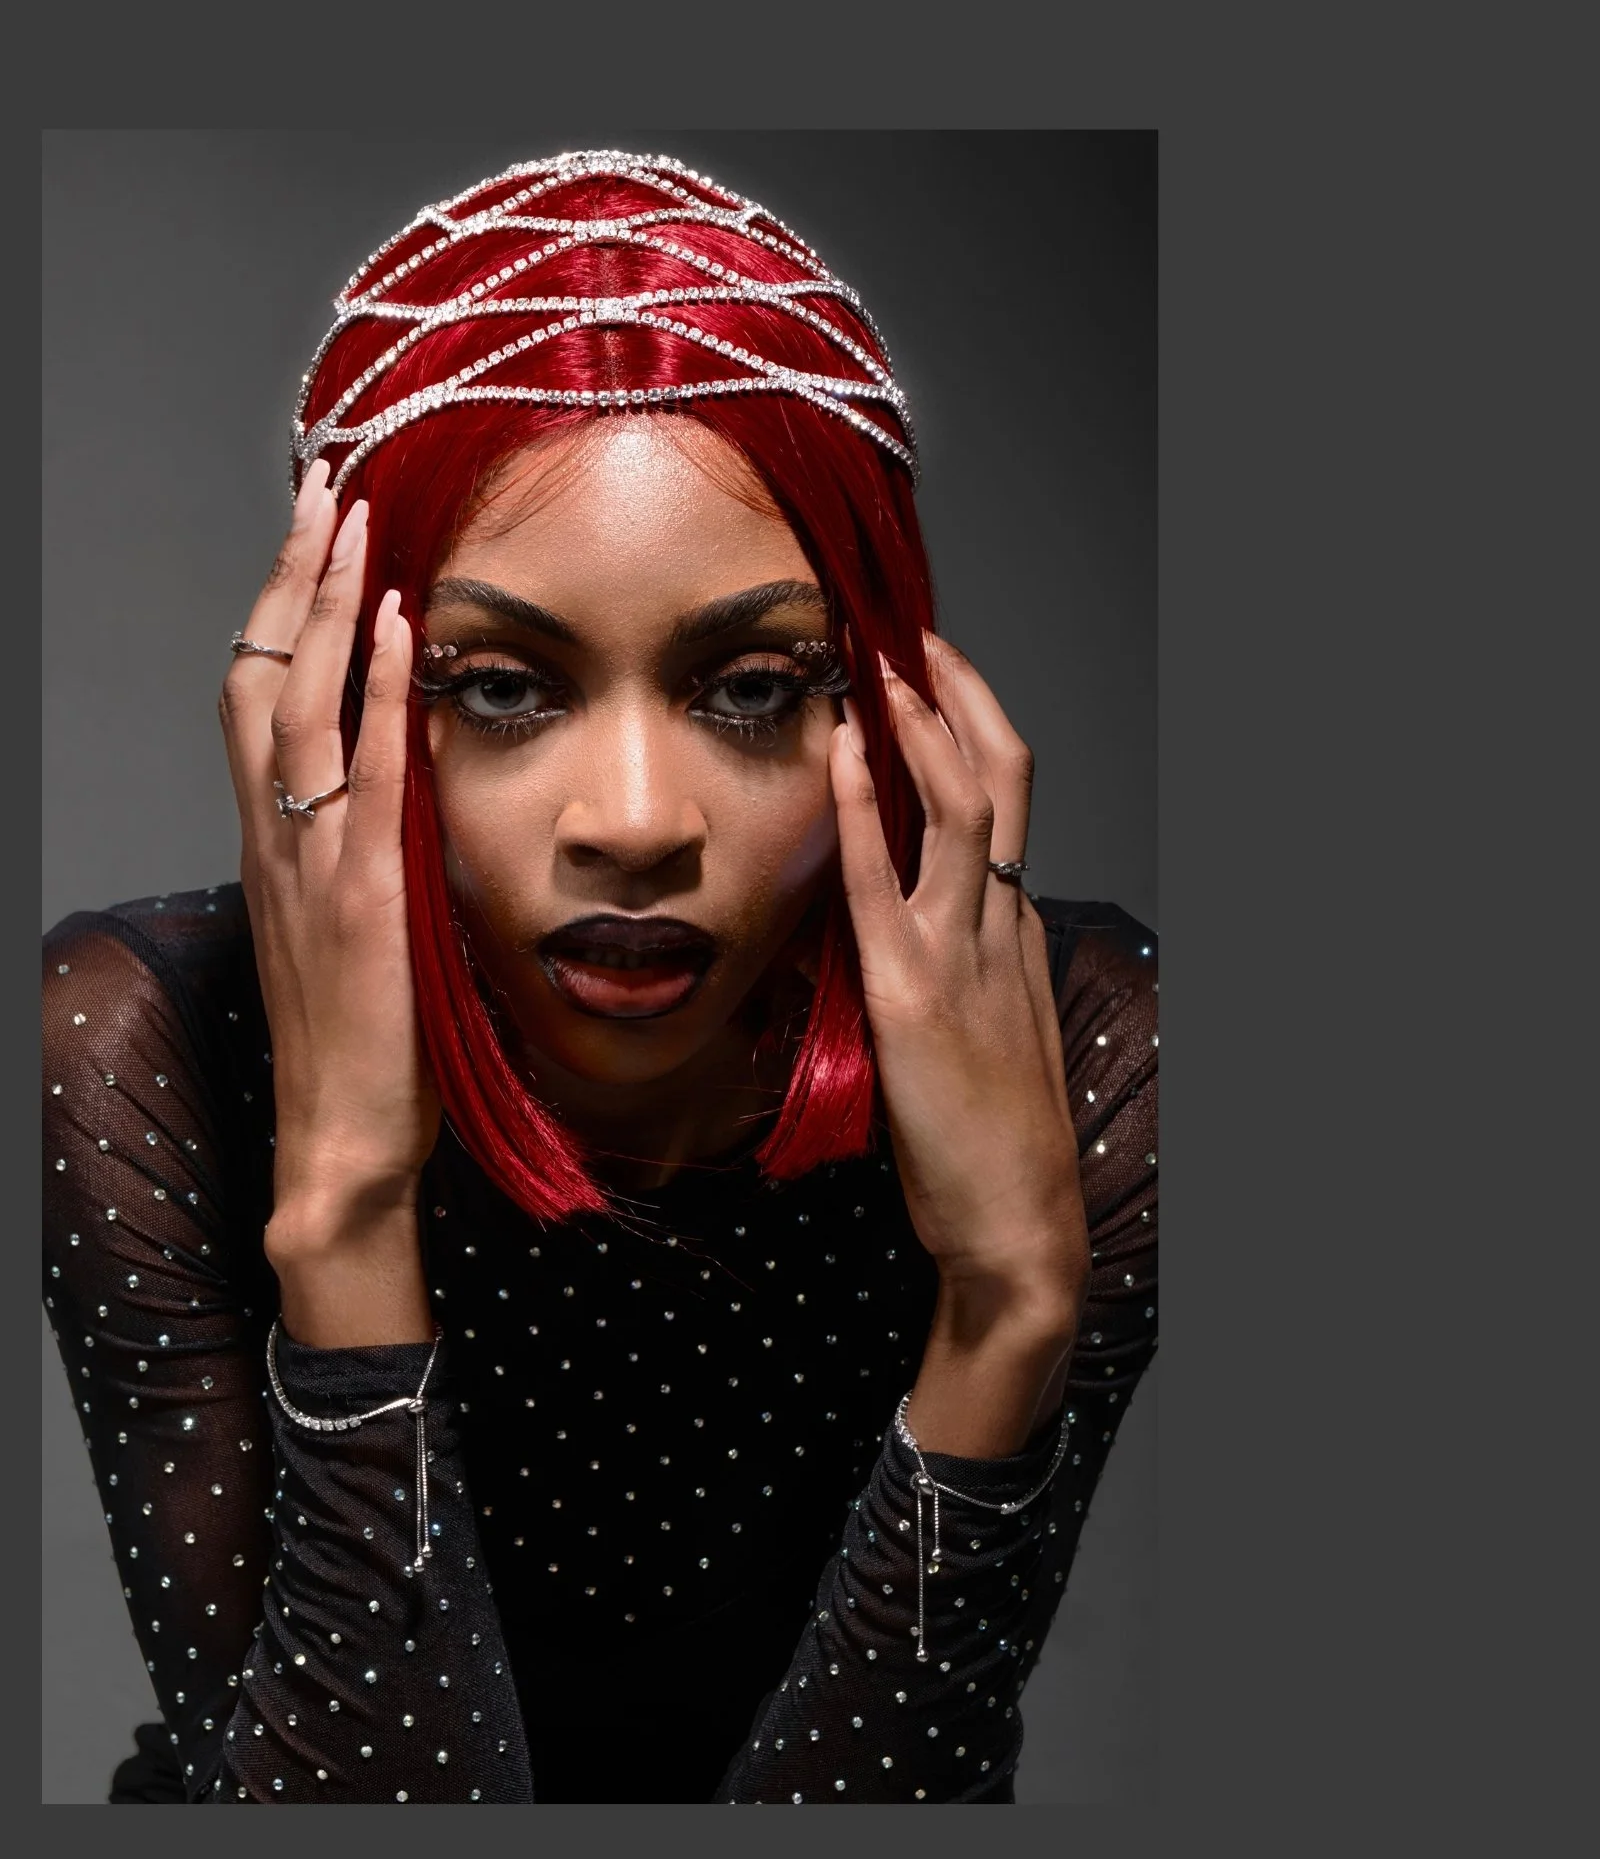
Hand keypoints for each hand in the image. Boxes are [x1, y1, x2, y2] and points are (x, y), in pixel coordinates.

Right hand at [218, 466, 440, 1334]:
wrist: (340, 1138)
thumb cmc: (358, 1043)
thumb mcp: (350, 928)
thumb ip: (362, 851)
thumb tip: (406, 784)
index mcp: (275, 844)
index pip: (260, 699)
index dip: (278, 613)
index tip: (308, 539)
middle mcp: (278, 838)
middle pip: (260, 676)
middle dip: (288, 576)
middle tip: (318, 487)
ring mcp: (312, 863)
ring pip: (298, 705)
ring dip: (322, 604)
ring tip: (346, 517)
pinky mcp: (361, 897)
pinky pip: (365, 775)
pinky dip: (377, 694)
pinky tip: (394, 625)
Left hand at [828, 629, 1086, 1443]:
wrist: (1018, 1226)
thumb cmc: (994, 1146)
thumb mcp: (988, 1038)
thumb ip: (961, 974)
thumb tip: (909, 933)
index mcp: (1015, 933)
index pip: (1006, 804)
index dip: (976, 731)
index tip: (935, 678)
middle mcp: (999, 925)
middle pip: (1001, 779)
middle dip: (960, 698)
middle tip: (915, 633)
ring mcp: (962, 955)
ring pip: (962, 808)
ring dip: (921, 725)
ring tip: (884, 660)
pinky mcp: (916, 996)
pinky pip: (886, 881)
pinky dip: (865, 806)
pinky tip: (841, 751)